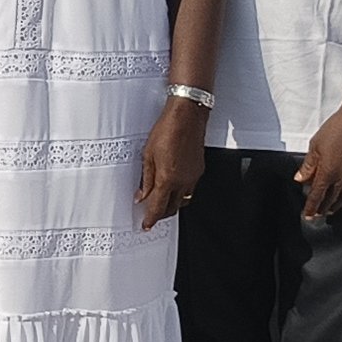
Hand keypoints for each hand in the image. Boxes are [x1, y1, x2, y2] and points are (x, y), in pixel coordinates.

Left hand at [135, 96, 207, 231]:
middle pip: (172, 207)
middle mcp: (183, 181)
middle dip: (161, 214)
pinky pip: (189, 188)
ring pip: (183, 200)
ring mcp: (193, 176)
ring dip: (172, 204)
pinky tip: (173, 186)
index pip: (158, 207)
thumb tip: (142, 195)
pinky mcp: (199, 170)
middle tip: (151, 214)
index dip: (151, 219)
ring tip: (161, 201)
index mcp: (168, 179)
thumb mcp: (147, 155)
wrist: (187, 116)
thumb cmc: (167, 130)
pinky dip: (180, 192)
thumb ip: (146, 179)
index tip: (146, 225)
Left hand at [298, 95, 341, 221]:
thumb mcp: (315, 145)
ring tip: (331, 209)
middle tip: (318, 214)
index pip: (317, 196)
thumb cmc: (338, 128)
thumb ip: (308, 165)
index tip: (308, 214)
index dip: (311, 207)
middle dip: (323, 209)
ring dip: (337, 206)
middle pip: (331, 200)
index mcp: (328, 172)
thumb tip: (300, 178)